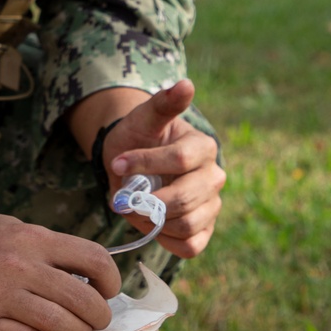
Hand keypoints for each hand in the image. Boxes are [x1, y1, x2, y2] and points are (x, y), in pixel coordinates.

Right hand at [0, 167, 120, 330]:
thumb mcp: (9, 229)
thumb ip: (44, 250)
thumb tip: (84, 277)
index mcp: (31, 238)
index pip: (93, 259)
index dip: (111, 280)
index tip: (108, 291)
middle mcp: (21, 265)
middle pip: (84, 300)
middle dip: (99, 318)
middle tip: (97, 323)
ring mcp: (0, 295)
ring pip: (62, 327)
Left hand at [103, 79, 224, 257]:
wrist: (131, 161)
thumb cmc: (137, 137)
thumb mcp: (143, 118)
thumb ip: (163, 104)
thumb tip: (186, 84)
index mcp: (204, 146)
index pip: (180, 160)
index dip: (145, 164)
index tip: (116, 164)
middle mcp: (214, 177)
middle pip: (186, 198)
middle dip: (148, 201)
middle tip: (123, 197)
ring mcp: (212, 205)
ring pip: (188, 225)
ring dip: (153, 221)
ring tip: (135, 207)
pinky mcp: (204, 229)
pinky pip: (191, 246)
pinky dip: (166, 240)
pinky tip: (150, 224)